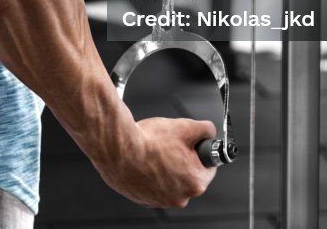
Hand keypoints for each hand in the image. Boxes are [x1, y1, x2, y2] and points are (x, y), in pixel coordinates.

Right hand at [93, 117, 217, 208]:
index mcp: (195, 182)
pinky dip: (151, 176)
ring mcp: (161, 201)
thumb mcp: (183, 126)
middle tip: (169, 145)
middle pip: (189, 176)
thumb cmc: (147, 141)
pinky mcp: (144, 200)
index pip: (209, 166)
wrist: (117, 149)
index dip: (199, 151)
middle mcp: (180, 198)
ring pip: (171, 182)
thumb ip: (205, 129)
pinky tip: (144, 162)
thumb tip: (209, 131)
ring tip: (154, 153)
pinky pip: (154, 187)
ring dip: (166, 169)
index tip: (191, 145)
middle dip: (182, 160)